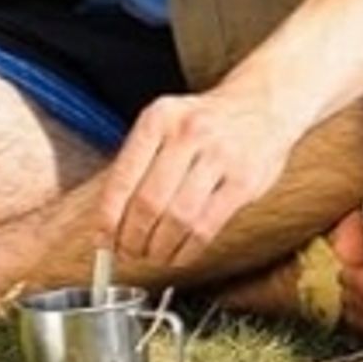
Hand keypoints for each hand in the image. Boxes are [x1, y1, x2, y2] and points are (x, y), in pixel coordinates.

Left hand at [94, 88, 298, 269]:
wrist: (261, 105)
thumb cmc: (202, 122)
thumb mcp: (164, 123)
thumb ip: (138, 162)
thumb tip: (109, 215)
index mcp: (157, 118)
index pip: (123, 177)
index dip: (108, 216)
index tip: (101, 239)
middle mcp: (187, 134)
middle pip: (149, 202)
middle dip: (132, 237)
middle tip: (126, 253)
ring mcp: (219, 157)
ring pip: (178, 218)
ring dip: (159, 248)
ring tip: (151, 256)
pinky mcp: (244, 182)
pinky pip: (208, 226)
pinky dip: (187, 249)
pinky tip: (178, 254)